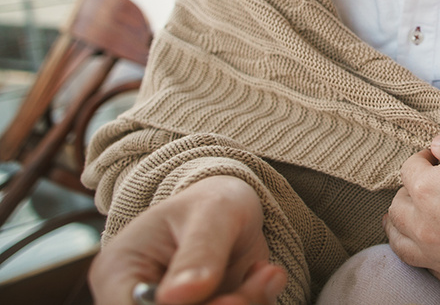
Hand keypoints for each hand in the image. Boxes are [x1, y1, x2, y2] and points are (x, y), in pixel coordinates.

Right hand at [89, 175, 286, 304]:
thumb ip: (199, 252)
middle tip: (244, 294)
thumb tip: (177, 298)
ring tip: (265, 274)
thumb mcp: (212, 212)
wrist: (234, 208)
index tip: (222, 300)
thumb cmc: (212, 201)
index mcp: (118, 275)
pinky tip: (265, 277)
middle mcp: (137, 302)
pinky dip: (256, 304)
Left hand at [384, 130, 439, 293]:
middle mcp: (426, 228)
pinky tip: (436, 244)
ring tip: (408, 218)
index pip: (409, 169)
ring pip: (402, 244)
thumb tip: (438, 147)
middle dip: (407, 192)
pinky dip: (425, 253)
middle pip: (398, 208)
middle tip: (424, 185)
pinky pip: (427, 266)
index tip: (436, 157)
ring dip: (402, 226)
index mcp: (428, 190)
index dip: (423, 158)